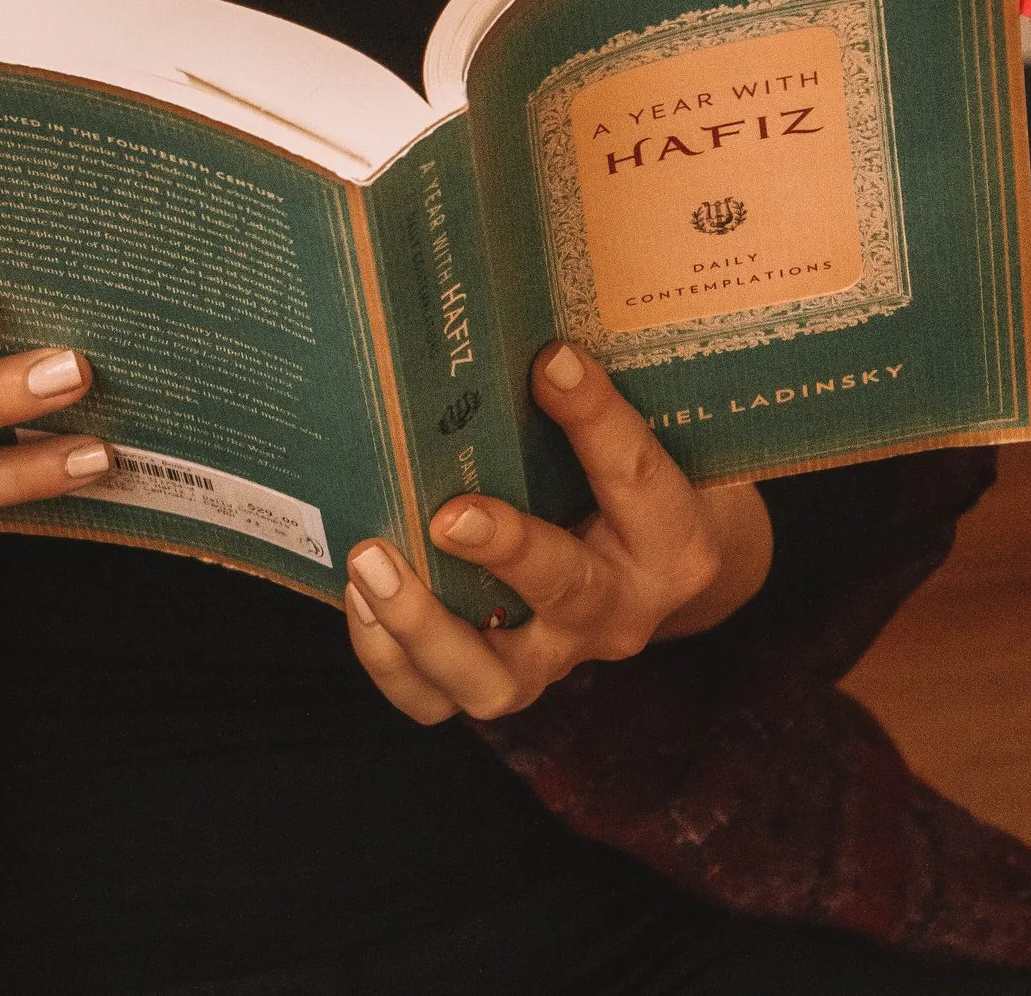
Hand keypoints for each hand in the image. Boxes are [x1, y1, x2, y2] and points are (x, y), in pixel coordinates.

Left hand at [342, 341, 771, 724]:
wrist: (653, 572)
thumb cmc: (631, 486)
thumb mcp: (647, 440)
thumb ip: (596, 404)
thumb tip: (530, 332)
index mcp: (672, 541)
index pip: (638, 478)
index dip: (597, 418)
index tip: (551, 360)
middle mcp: (618, 613)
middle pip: (568, 590)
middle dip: (507, 552)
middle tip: (446, 513)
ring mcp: (555, 661)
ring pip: (491, 679)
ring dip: (424, 626)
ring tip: (370, 563)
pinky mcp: (499, 686)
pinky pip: (435, 698)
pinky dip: (388, 658)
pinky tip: (358, 598)